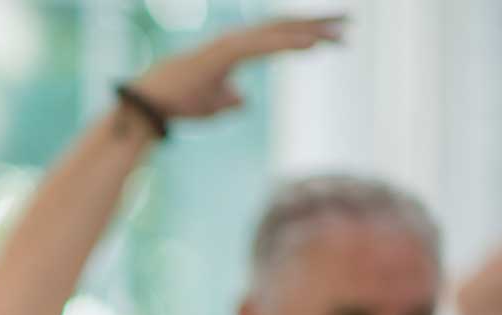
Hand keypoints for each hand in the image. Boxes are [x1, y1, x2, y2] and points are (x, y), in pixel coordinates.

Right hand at [132, 16, 343, 119]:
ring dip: (312, 31)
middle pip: (285, 26)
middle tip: (350, 22)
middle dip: (319, 23)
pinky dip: (290, 43)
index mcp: (236, 49)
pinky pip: (265, 46)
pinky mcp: (226, 53)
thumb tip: (244, 101)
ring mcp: (232, 44)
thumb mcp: (213, 104)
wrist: (150, 104)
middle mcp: (237, 40)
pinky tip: (313, 45)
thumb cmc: (179, 102)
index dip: (308, 33)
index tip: (336, 36)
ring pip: (279, 32)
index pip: (279, 36)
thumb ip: (230, 100)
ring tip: (341, 32)